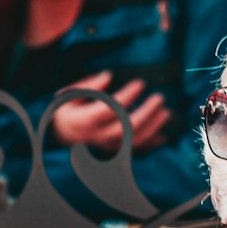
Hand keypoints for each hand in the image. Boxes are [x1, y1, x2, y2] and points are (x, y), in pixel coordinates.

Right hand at [51, 70, 173, 154]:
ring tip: (166, 113)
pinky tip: (163, 135)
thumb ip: (89, 85)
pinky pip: (135, 150)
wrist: (60, 136)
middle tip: (159, 97)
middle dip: (147, 112)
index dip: (127, 96)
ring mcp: (106, 146)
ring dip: (153, 127)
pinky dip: (151, 143)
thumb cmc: (66, 110)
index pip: (109, 108)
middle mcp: (97, 135)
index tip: (140, 83)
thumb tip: (108, 75)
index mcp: (84, 119)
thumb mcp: (69, 95)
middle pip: (126, 127)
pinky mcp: (113, 152)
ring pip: (134, 140)